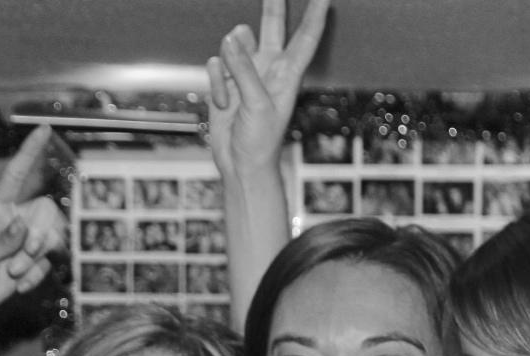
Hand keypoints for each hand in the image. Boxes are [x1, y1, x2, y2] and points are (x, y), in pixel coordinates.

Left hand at [0, 125, 66, 309]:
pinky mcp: (35, 261)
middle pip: (46, 213)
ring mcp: (27, 241)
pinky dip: (35, 277)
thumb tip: (22, 226)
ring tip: (14, 274)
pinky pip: (48, 264)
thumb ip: (2, 242)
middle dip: (41, 237)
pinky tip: (18, 285)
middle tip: (24, 257)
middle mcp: (16, 220)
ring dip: (36, 260)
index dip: (30, 152)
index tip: (44, 129)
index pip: (16, 175)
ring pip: (51, 240)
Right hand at [205, 0, 329, 177]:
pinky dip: (214, 83)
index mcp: (288, 74)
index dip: (315, 15)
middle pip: (272, 26)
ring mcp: (246, 73)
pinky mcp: (225, 81)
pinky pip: (214, 65)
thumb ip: (244, 69)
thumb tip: (231, 38)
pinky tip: (222, 104)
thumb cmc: (260, 141)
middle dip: (273, 4)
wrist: (240, 165)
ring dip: (228, 62)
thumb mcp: (257, 104)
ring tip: (231, 91)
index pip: (305, 37)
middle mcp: (269, 68)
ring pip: (234, 43)